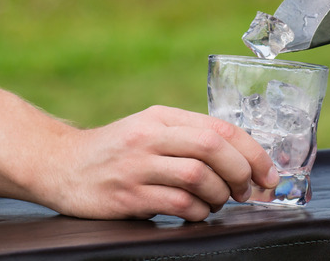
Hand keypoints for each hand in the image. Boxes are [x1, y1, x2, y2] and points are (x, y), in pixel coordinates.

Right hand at [44, 106, 278, 220]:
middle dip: (241, 172)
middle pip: (213, 148)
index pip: (220, 128)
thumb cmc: (116, 150)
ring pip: (198, 177)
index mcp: (162, 116)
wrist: (61, 165)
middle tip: (247, 190)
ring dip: (219, 195)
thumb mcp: (150, 129)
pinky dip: (197, 212)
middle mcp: (150, 136)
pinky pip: (177, 204)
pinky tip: (196, 212)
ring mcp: (137, 165)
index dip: (252, 152)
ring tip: (217, 201)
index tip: (268, 173)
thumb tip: (241, 159)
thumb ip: (189, 137)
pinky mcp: (127, 195)